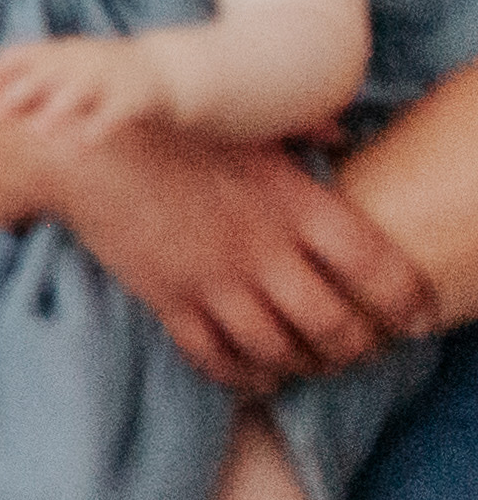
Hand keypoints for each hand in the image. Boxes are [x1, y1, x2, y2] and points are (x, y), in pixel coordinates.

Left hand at [0, 32, 171, 145]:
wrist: (169, 68)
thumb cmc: (105, 72)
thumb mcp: (69, 63)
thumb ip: (31, 75)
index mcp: (62, 52)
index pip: (23, 53)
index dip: (1, 68)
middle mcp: (82, 62)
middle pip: (45, 74)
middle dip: (18, 93)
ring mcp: (109, 78)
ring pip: (79, 93)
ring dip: (56, 111)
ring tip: (37, 133)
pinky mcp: (134, 98)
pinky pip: (114, 114)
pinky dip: (98, 128)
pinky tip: (82, 147)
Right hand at [63, 131, 426, 385]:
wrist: (85, 148)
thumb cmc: (169, 124)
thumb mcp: (248, 123)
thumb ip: (302, 133)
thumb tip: (339, 135)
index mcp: (295, 204)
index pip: (377, 268)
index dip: (407, 302)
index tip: (414, 317)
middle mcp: (262, 251)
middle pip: (334, 326)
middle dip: (356, 347)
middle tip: (360, 347)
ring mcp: (214, 281)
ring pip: (279, 352)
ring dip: (302, 366)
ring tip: (310, 363)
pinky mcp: (169, 301)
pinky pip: (216, 359)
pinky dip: (242, 377)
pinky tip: (255, 374)